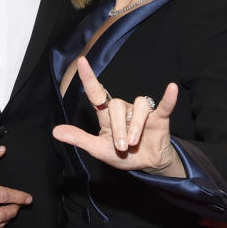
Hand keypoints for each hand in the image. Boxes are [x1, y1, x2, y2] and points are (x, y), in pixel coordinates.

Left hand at [52, 57, 183, 175]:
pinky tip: (171, 89)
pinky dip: (168, 98)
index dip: (89, 78)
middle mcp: (124, 109)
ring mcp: (142, 112)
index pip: (96, 93)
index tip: (82, 62)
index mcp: (107, 115)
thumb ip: (79, 139)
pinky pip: (163, 105)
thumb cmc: (121, 155)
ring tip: (133, 143)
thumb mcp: (98, 149)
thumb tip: (55, 131)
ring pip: (138, 106)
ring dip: (135, 126)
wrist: (146, 165)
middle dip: (118, 129)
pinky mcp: (159, 118)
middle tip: (121, 147)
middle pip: (117, 106)